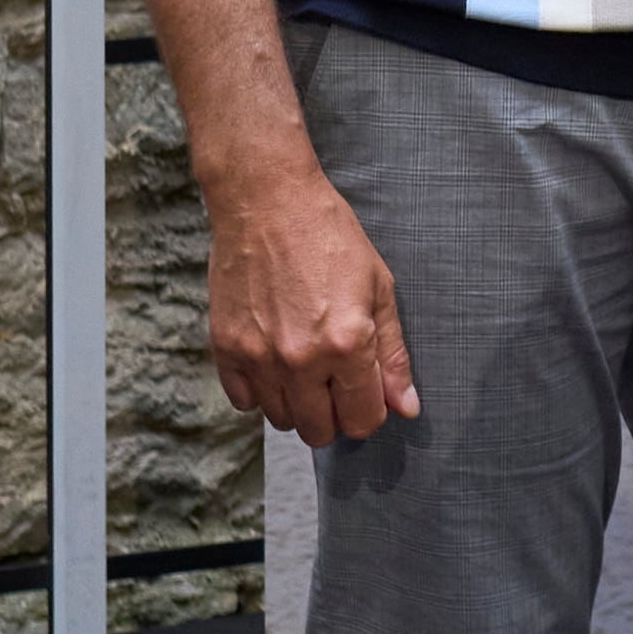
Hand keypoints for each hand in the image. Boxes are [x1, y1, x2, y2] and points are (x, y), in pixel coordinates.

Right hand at [203, 152, 416, 444]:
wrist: (266, 202)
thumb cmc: (330, 237)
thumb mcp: (379, 289)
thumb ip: (392, 355)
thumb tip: (406, 406)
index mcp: (348, 344)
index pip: (363, 419)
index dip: (370, 412)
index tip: (366, 394)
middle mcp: (301, 359)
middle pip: (320, 431)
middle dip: (335, 416)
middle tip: (336, 384)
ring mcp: (259, 356)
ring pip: (282, 420)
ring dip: (298, 405)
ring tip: (305, 368)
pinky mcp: (226, 348)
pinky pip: (244, 402)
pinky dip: (261, 392)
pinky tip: (274, 362)